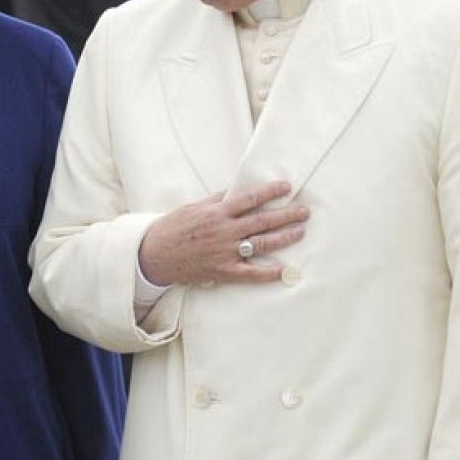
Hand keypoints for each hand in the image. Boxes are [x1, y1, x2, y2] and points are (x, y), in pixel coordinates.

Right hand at [137, 181, 307, 286]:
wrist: (154, 254)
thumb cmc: (173, 227)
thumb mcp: (194, 207)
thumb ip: (217, 200)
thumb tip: (237, 191)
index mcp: (217, 212)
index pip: (250, 198)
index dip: (270, 192)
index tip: (287, 187)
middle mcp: (224, 232)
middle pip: (262, 221)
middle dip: (287, 215)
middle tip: (305, 211)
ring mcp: (225, 252)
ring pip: (261, 244)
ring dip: (284, 237)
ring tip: (300, 231)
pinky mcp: (223, 271)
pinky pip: (250, 273)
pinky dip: (269, 273)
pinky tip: (285, 270)